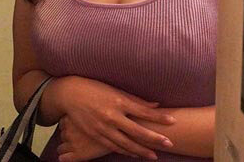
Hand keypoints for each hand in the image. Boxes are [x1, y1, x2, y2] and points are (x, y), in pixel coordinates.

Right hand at [50, 76, 174, 159]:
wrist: (70, 94)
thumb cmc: (94, 88)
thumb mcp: (115, 90)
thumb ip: (135, 99)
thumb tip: (156, 105)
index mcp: (119, 101)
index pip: (143, 111)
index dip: (158, 118)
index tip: (173, 121)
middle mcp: (112, 115)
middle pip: (137, 131)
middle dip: (154, 139)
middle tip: (170, 144)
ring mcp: (103, 127)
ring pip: (126, 143)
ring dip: (142, 151)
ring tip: (154, 156)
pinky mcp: (96, 135)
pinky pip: (113, 146)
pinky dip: (126, 152)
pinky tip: (135, 155)